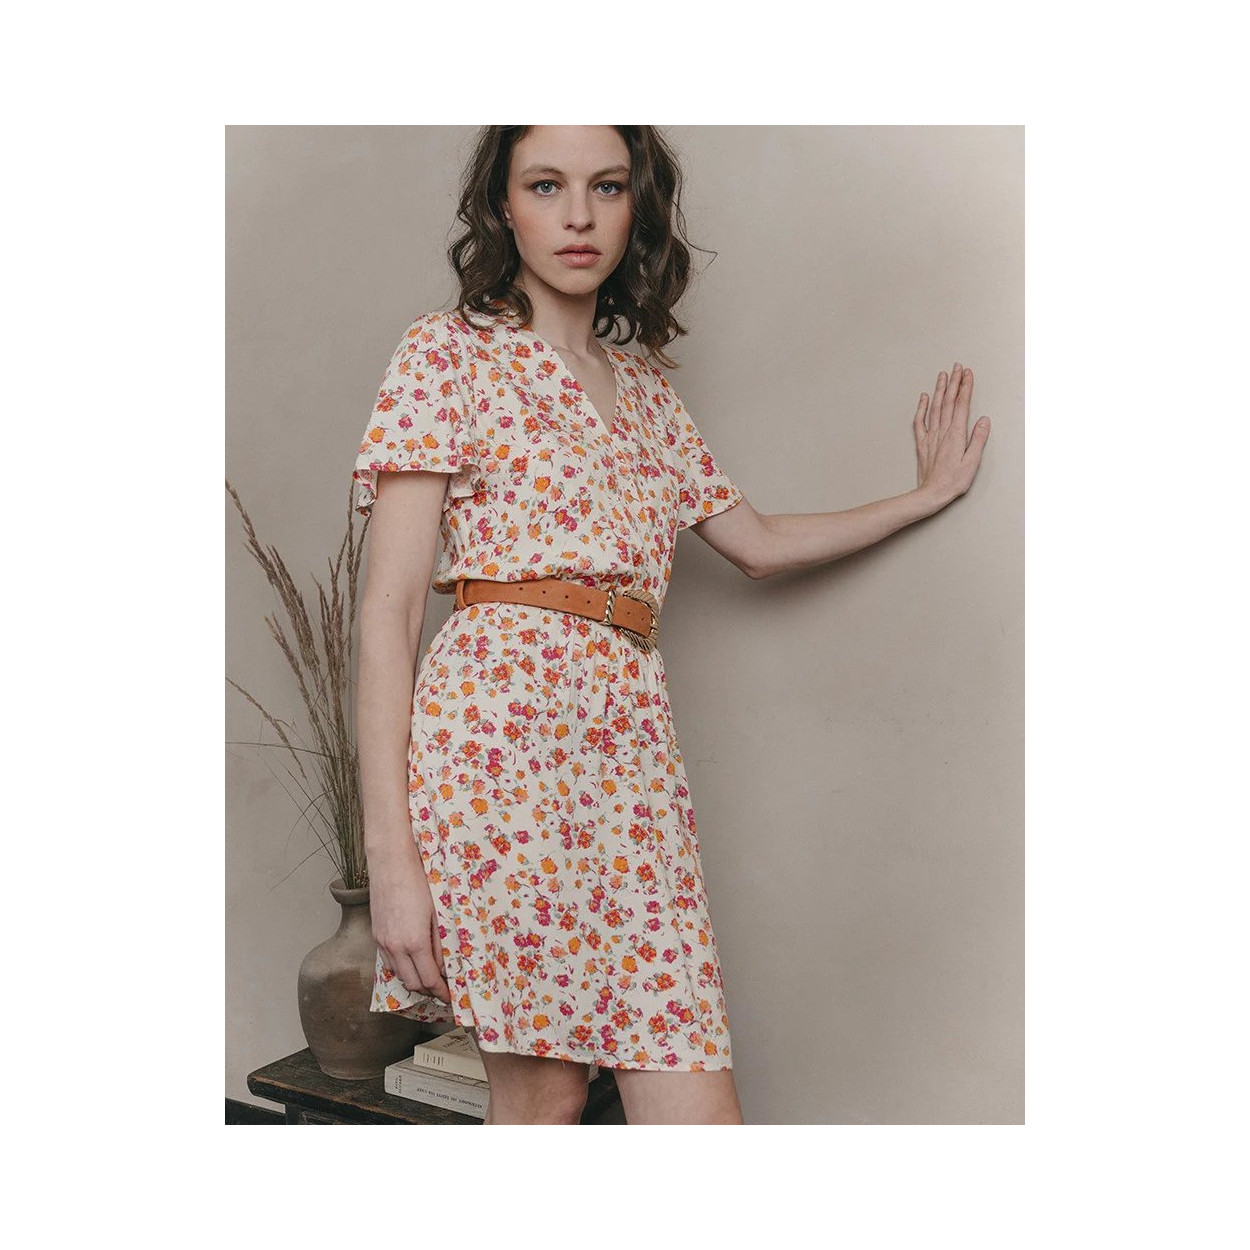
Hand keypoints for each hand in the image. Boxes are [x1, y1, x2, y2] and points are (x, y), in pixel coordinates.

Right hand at [370, 850, 451, 1004]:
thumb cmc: (419, 883)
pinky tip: (411, 962)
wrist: (391, 864)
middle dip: (428, 990)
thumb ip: (441, 943)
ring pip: (398, 974)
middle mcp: (395, 947)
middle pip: (412, 983)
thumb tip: (445, 966)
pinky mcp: (375, 935)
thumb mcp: (438, 914)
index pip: (429, 979)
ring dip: (413, 980)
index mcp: (414, 942)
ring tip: (428, 977)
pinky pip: (388, 962)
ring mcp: (382, 942)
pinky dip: (401, 968)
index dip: (441, 991)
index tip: (450, 996)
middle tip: (442, 989)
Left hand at [914, 362, 990, 506]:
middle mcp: (942, 432)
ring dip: (939, 390)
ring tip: (943, 375)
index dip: (965, 388)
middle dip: (954, 382)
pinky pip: (920, 421)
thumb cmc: (953, 481)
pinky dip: (921, 408)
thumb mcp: (972, 462)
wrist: (931, 494)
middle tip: (957, 367)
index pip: (961, 405)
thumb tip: (984, 420)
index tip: (968, 373)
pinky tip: (924, 397)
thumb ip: (978, 439)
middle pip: (948, 402)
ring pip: (934, 408)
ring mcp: (931, 437)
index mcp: (956, 435)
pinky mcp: (922, 444)